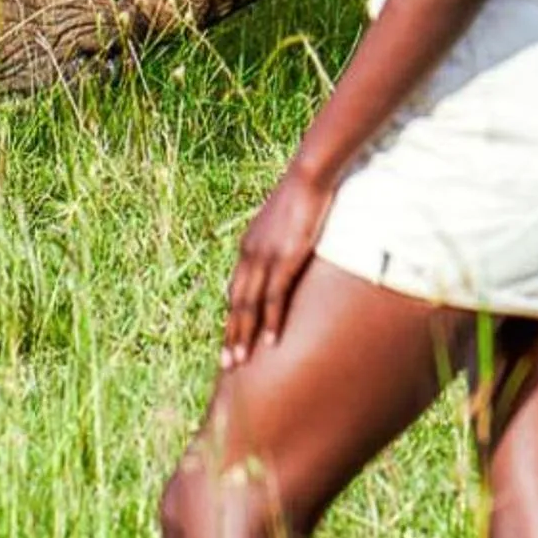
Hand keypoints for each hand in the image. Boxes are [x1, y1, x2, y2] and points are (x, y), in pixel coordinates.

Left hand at [222, 163, 336, 368]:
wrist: (309, 174)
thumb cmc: (302, 194)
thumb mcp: (285, 222)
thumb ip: (281, 240)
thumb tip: (288, 251)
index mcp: (249, 246)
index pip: (236, 290)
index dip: (232, 317)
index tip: (229, 340)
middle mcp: (250, 254)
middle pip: (236, 303)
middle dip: (231, 334)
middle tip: (227, 364)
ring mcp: (266, 257)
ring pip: (249, 305)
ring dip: (245, 335)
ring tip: (241, 361)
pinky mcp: (286, 258)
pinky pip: (274, 296)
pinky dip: (271, 320)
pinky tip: (271, 340)